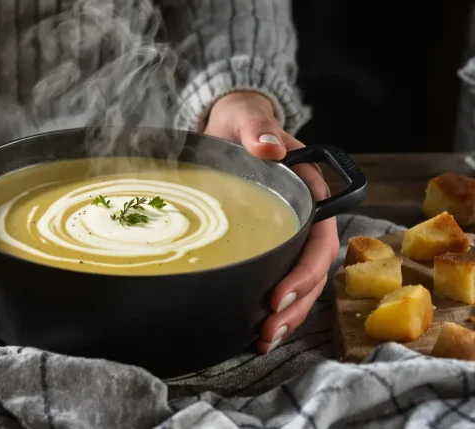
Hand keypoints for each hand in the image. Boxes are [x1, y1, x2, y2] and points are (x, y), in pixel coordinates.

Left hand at [204, 91, 338, 352]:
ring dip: (288, 314)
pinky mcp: (270, 244)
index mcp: (309, 192)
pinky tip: (256, 329)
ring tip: (265, 339)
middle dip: (296, 304)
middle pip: (313, 269)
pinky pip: (280, 279)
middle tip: (269, 329)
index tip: (278, 295)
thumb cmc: (242, 123)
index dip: (304, 270)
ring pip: (301, 282)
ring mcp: (289, 234)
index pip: (319, 238)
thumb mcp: (247, 120)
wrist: (228, 129)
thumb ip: (258, 130)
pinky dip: (274, 307)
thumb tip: (269, 149)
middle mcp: (306, 218)